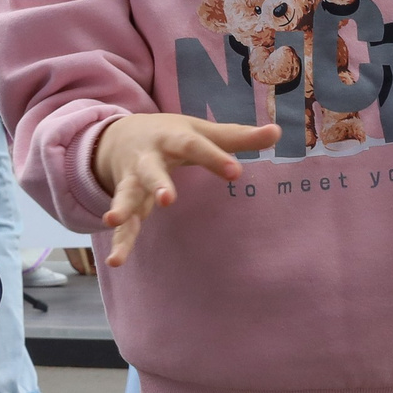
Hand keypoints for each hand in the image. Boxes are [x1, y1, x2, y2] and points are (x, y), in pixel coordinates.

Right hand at [92, 113, 281, 266]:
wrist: (119, 134)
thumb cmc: (171, 134)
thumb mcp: (201, 131)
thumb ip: (238, 137)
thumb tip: (278, 132)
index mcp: (170, 137)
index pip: (195, 146)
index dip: (214, 158)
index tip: (235, 172)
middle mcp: (147, 158)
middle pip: (151, 170)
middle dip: (157, 183)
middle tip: (167, 199)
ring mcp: (132, 181)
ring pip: (127, 194)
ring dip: (123, 208)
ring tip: (114, 220)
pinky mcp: (127, 202)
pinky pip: (124, 225)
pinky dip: (119, 242)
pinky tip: (115, 262)